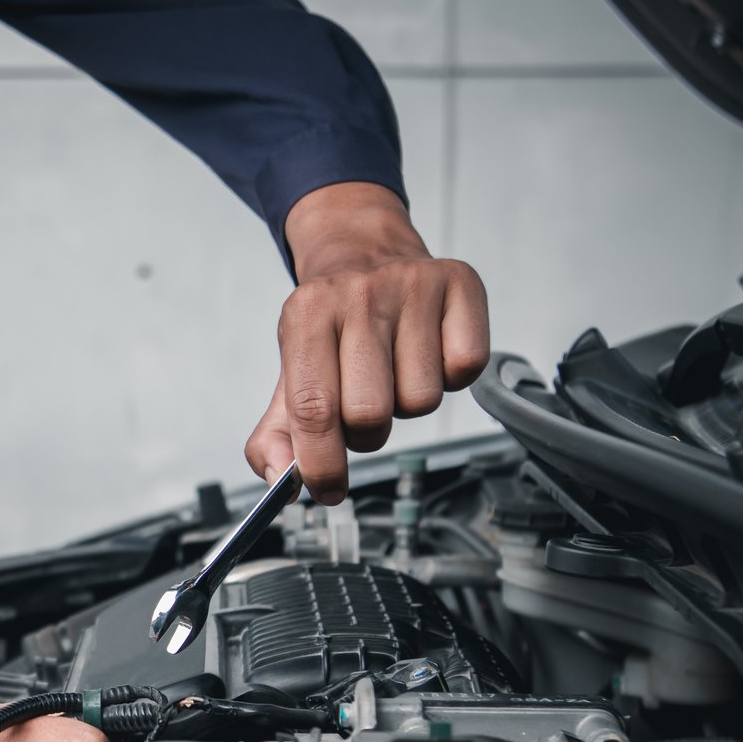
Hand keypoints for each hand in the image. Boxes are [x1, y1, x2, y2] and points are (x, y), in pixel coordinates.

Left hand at [244, 182, 488, 503]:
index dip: (321, 464)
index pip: (313, 408)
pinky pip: (465, 370)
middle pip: (370, 413)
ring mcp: (413, 285)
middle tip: (361, 409)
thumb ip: (277, 434)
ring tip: (393, 372)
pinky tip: (428, 352)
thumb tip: (280, 481)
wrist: (363, 251)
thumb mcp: (291, 373)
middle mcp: (359, 293)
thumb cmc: (330, 326)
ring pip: (421, 400)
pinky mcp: (461, 284)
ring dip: (406, 403)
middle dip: (365, 433)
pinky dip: (450, 376)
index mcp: (306, 314)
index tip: (327, 490)